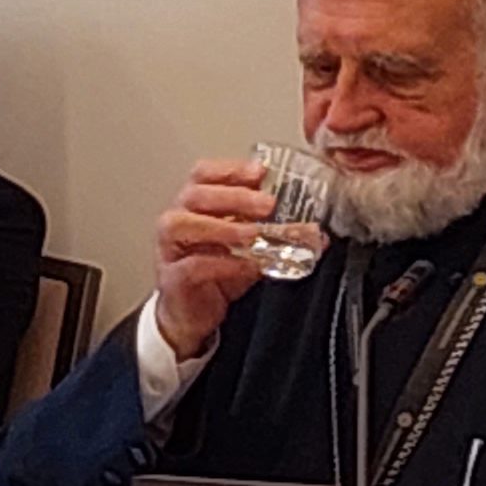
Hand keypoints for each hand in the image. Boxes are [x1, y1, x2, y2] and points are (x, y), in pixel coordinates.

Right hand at [150, 156, 294, 355]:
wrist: (192, 315)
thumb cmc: (214, 274)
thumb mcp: (247, 248)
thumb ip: (273, 235)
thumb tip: (316, 233)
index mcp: (193, 205)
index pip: (203, 174)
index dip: (231, 169)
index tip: (261, 172)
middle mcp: (177, 221)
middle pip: (196, 194)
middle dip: (234, 196)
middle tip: (268, 204)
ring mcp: (170, 249)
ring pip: (184, 225)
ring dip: (224, 227)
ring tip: (254, 234)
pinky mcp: (173, 278)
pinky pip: (193, 265)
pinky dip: (223, 263)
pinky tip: (245, 265)